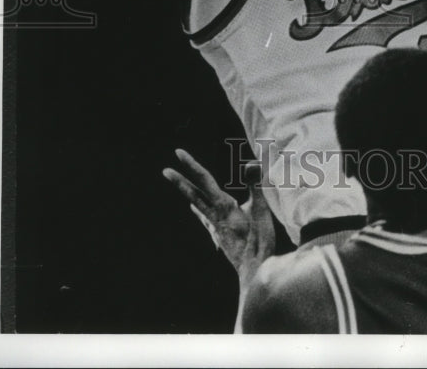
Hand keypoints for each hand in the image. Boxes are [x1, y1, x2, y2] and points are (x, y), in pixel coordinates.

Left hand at [163, 149, 274, 285]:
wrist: (254, 273)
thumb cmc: (259, 243)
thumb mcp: (261, 211)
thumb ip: (255, 186)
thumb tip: (250, 162)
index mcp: (223, 207)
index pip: (205, 180)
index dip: (191, 165)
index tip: (178, 153)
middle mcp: (215, 216)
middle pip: (194, 194)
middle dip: (180, 181)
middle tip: (165, 171)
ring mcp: (216, 228)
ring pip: (199, 205)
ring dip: (189, 193)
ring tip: (179, 185)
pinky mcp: (221, 236)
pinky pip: (205, 218)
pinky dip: (199, 210)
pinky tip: (197, 212)